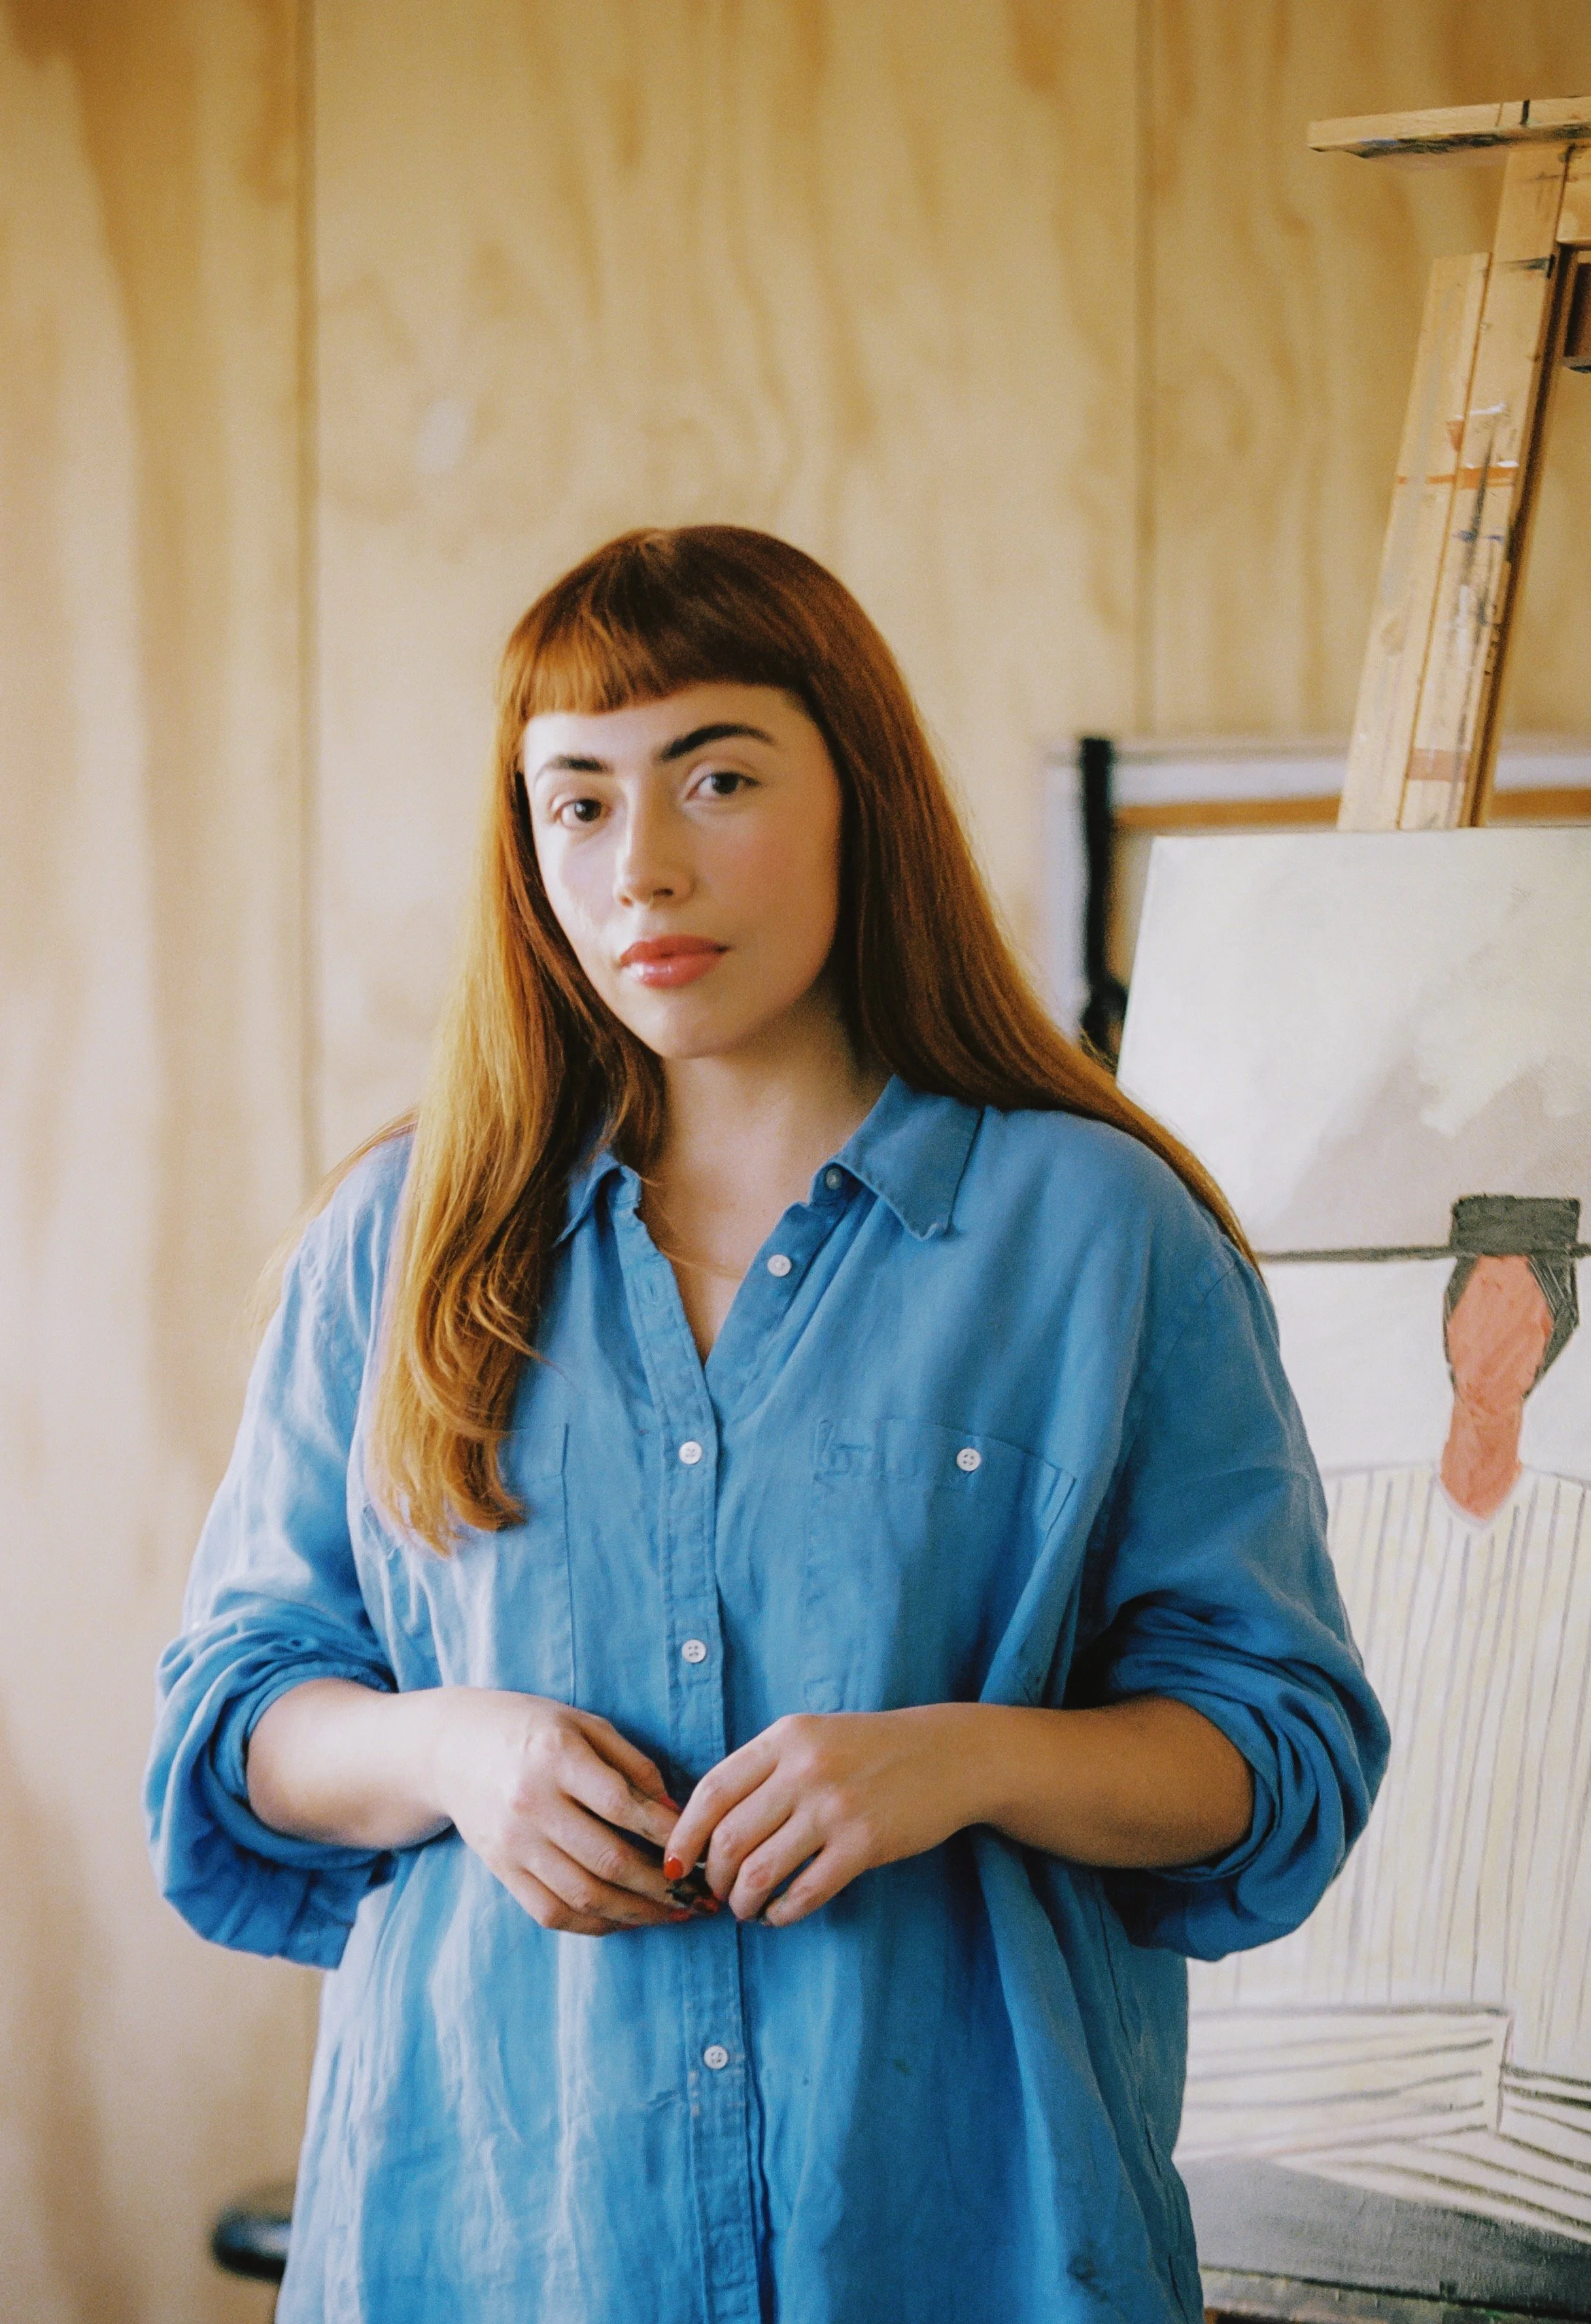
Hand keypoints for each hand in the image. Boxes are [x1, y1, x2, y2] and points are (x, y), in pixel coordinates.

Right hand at [434, 1690, 701, 1935]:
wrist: (453, 1748)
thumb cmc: (532, 1729)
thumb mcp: (585, 1725)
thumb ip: (633, 1765)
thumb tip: (676, 1813)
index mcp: (556, 1756)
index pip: (622, 1805)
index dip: (667, 1833)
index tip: (702, 1849)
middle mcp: (531, 1803)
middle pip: (608, 1859)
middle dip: (663, 1885)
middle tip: (699, 1895)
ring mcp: (512, 1842)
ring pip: (583, 1895)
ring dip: (637, 1913)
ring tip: (674, 1914)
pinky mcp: (501, 1870)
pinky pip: (552, 1912)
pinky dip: (594, 1924)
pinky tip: (626, 1919)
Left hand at [663, 1708, 974, 1926]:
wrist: (949, 1755)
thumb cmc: (871, 1749)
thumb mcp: (813, 1736)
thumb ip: (764, 1769)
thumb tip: (706, 1826)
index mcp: (786, 1737)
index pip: (711, 1791)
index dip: (683, 1834)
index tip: (674, 1863)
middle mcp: (805, 1768)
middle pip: (728, 1838)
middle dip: (711, 1877)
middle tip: (714, 1893)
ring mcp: (835, 1807)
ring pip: (759, 1871)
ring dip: (741, 1901)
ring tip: (744, 1909)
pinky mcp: (865, 1844)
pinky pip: (804, 1893)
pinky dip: (781, 1913)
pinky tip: (778, 1915)